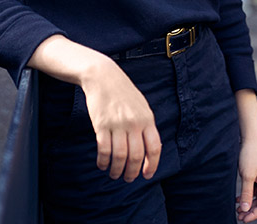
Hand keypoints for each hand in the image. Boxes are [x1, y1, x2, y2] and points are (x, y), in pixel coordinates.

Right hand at [79, 59, 161, 182]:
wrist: (103, 76)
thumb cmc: (123, 92)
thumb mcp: (142, 106)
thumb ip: (146, 125)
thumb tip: (150, 149)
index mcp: (147, 119)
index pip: (154, 148)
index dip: (151, 165)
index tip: (147, 175)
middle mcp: (134, 123)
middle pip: (136, 156)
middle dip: (132, 172)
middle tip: (128, 179)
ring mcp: (118, 124)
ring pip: (120, 156)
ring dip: (117, 170)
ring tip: (114, 174)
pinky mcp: (101, 125)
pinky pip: (104, 149)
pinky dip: (103, 161)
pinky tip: (102, 165)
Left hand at [235, 137, 256, 221]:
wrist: (250, 139)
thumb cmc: (249, 155)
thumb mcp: (247, 176)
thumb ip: (246, 194)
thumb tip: (245, 209)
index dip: (254, 214)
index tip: (244, 219)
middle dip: (250, 211)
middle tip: (239, 217)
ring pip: (256, 198)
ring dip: (247, 204)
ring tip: (237, 211)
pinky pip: (253, 191)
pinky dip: (246, 196)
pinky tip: (237, 200)